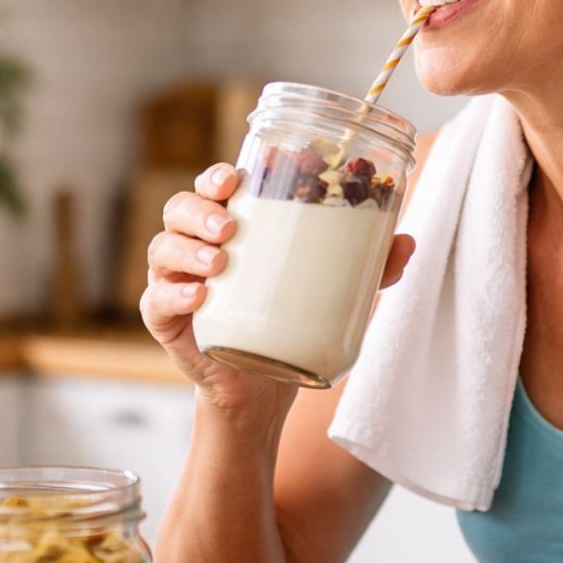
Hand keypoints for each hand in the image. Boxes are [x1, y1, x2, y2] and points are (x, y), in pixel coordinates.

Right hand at [138, 162, 415, 413]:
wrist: (263, 387)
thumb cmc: (292, 323)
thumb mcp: (334, 292)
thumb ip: (369, 269)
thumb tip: (407, 243)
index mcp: (233, 226)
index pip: (215, 186)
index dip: (219, 175)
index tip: (238, 177)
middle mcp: (197, 246)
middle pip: (180, 207)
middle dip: (202, 209)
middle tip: (230, 227)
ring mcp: (176, 281)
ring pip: (163, 247)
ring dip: (188, 249)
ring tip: (219, 262)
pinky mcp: (163, 319)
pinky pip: (155, 300)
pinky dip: (173, 295)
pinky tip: (197, 299)